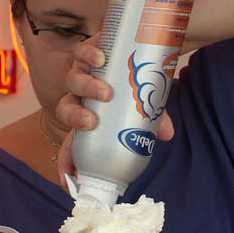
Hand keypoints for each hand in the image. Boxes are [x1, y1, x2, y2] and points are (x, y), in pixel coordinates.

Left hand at [54, 36, 174, 184]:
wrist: (140, 50)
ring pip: (73, 81)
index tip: (69, 182)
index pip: (71, 144)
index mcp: (88, 119)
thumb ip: (154, 122)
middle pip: (65, 109)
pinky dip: (88, 56)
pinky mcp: (88, 51)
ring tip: (106, 92)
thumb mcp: (147, 110)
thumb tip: (168, 134)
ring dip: (86, 88)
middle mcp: (80, 96)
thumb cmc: (139, 88)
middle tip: (92, 122)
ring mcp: (82, 72)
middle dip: (75, 118)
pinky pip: (80, 53)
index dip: (67, 163)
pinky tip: (101, 59)